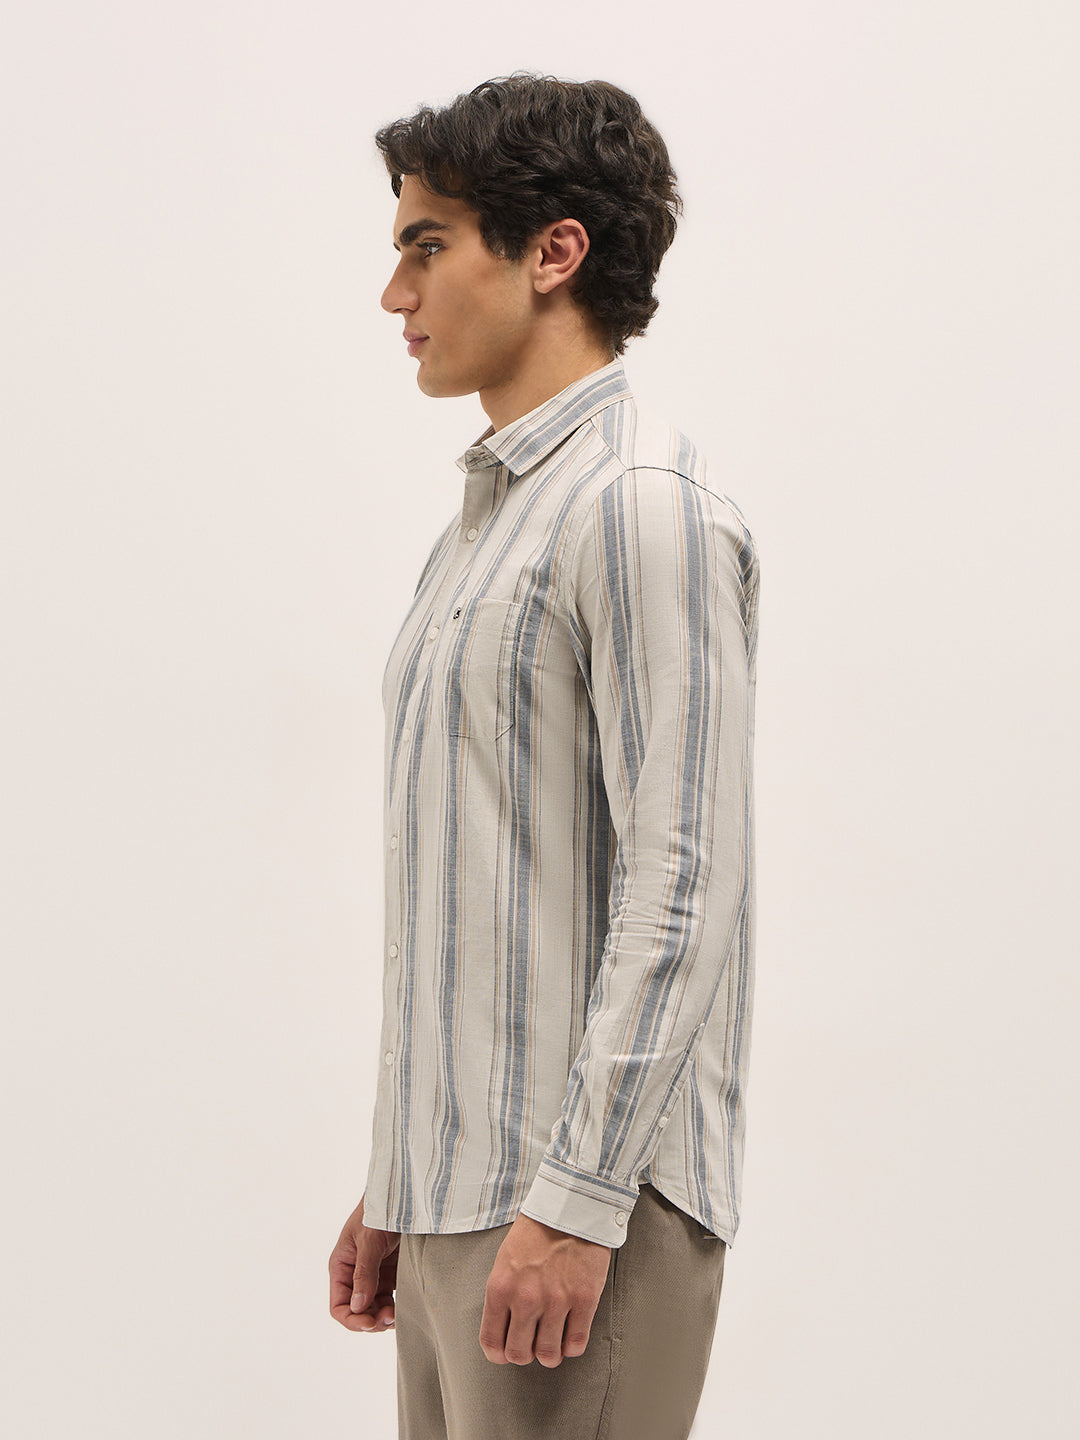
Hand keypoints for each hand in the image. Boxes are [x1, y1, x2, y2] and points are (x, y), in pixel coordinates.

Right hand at [329, 1192, 400, 1333]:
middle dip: (371, 1320)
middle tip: (389, 1319)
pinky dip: (396, 1307)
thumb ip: (364, 1273)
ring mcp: (374, 1275)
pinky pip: (390, 1298)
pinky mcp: (391, 1273)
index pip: (339, 1305)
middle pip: (358, 1311)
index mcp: (342, 1266)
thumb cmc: (379, 1211)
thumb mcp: (369, 1241)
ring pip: (374, 1308)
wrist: (403, 1195)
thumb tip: (358, 1306)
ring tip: (397, 1316)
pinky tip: (404, 1310)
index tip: (369, 1323)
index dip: (351, 1319)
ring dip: (384, 1317)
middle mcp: (355, 1275)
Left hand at [479, 1213, 611, 1367]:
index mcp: (501, 1287)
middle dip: (524, 1354)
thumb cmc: (536, 1231)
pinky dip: (571, 1347)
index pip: (491, 1341)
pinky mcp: (584, 1300)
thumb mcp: (504, 1259)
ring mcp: (556, 1301)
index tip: (505, 1352)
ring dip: (549, 1355)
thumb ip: (502, 1295)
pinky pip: (575, 1344)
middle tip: (530, 1345)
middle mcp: (526, 1299)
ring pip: (548, 1355)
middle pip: (519, 1354)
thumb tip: (504, 1328)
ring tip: (551, 1343)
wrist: (570, 1207)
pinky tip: (569, 1336)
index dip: (499, 1354)